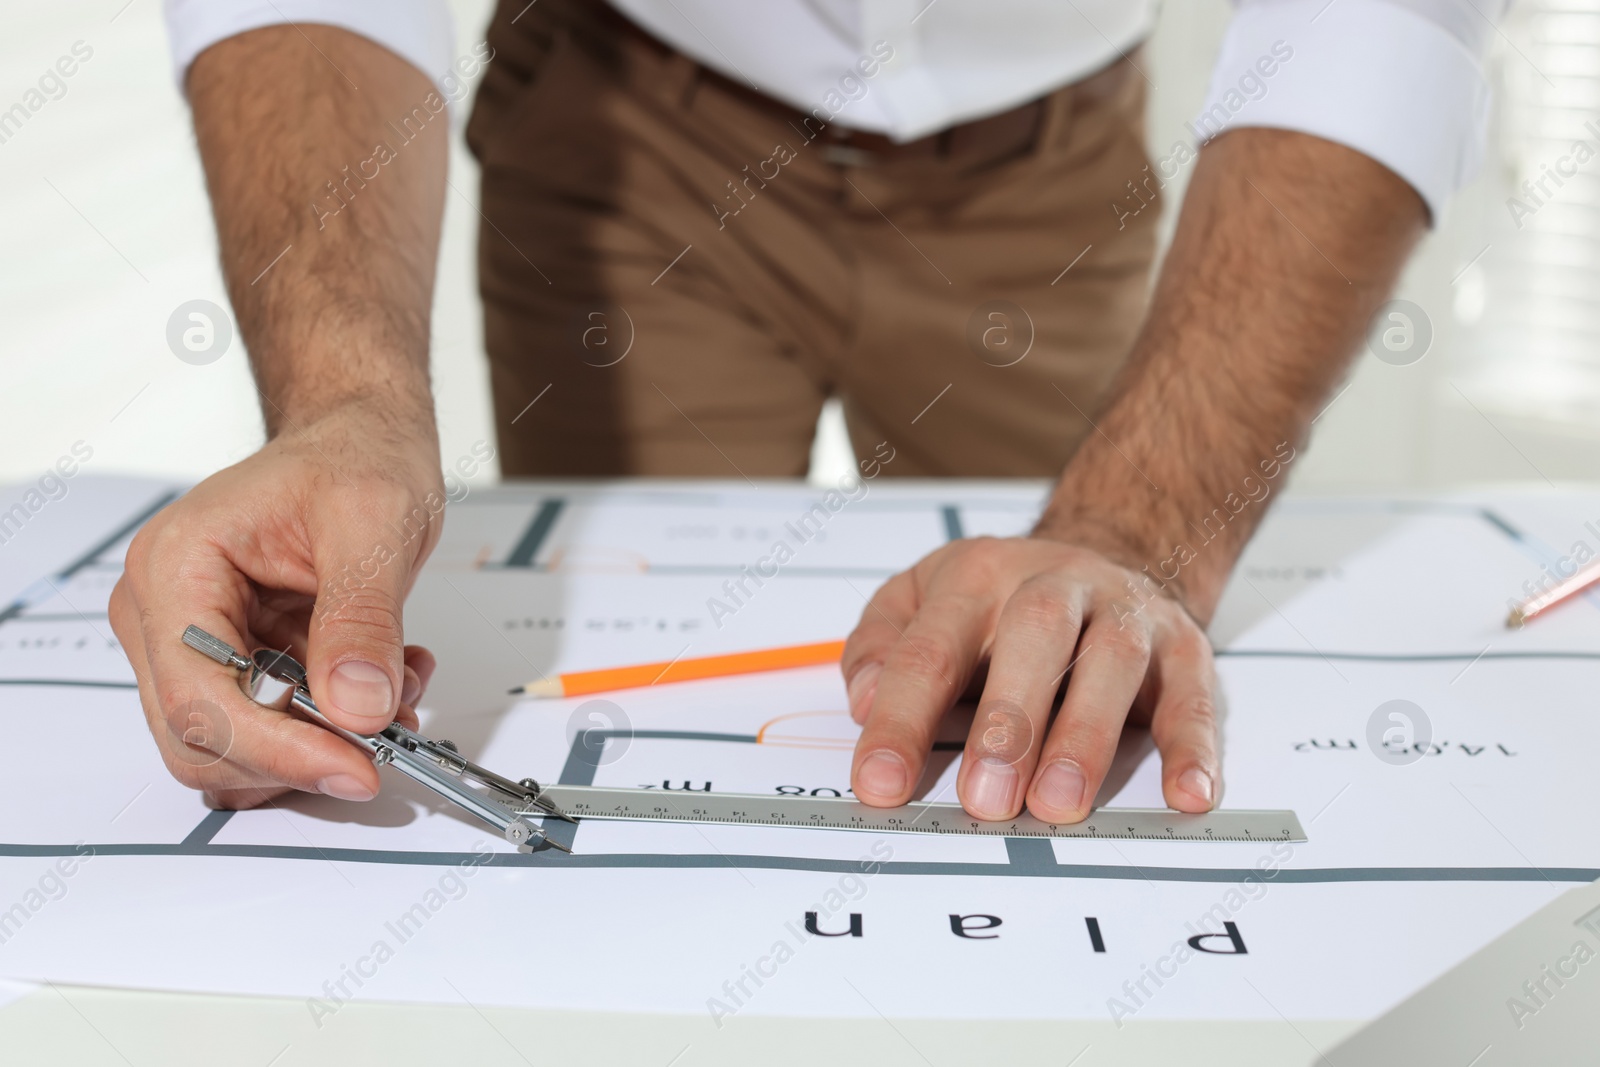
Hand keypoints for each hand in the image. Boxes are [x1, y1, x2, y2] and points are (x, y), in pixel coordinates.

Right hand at [110, 403, 444, 809]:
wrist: (360, 439)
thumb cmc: (353, 458)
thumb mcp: (374, 526)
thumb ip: (362, 620)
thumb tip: (356, 707)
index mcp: (176, 567)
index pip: (200, 698)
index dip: (279, 750)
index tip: (356, 768)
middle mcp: (164, 611)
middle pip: (203, 738)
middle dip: (299, 756)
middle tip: (387, 745)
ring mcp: (193, 641)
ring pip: (235, 747)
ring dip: (319, 744)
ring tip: (394, 694)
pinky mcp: (234, 661)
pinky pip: (269, 727)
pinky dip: (329, 728)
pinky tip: (381, 685)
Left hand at [841, 534, 1219, 822]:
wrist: (1109, 550)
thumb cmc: (1001, 600)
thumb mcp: (920, 597)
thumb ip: (878, 645)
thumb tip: (862, 699)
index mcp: (976, 578)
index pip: (929, 650)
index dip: (901, 720)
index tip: (881, 784)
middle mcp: (1053, 585)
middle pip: (1032, 638)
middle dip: (1007, 724)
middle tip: (985, 801)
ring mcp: (1123, 613)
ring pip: (1112, 661)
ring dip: (1087, 737)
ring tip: (1060, 804)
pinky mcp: (1181, 647)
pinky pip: (1192, 695)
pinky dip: (1192, 746)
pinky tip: (1185, 793)